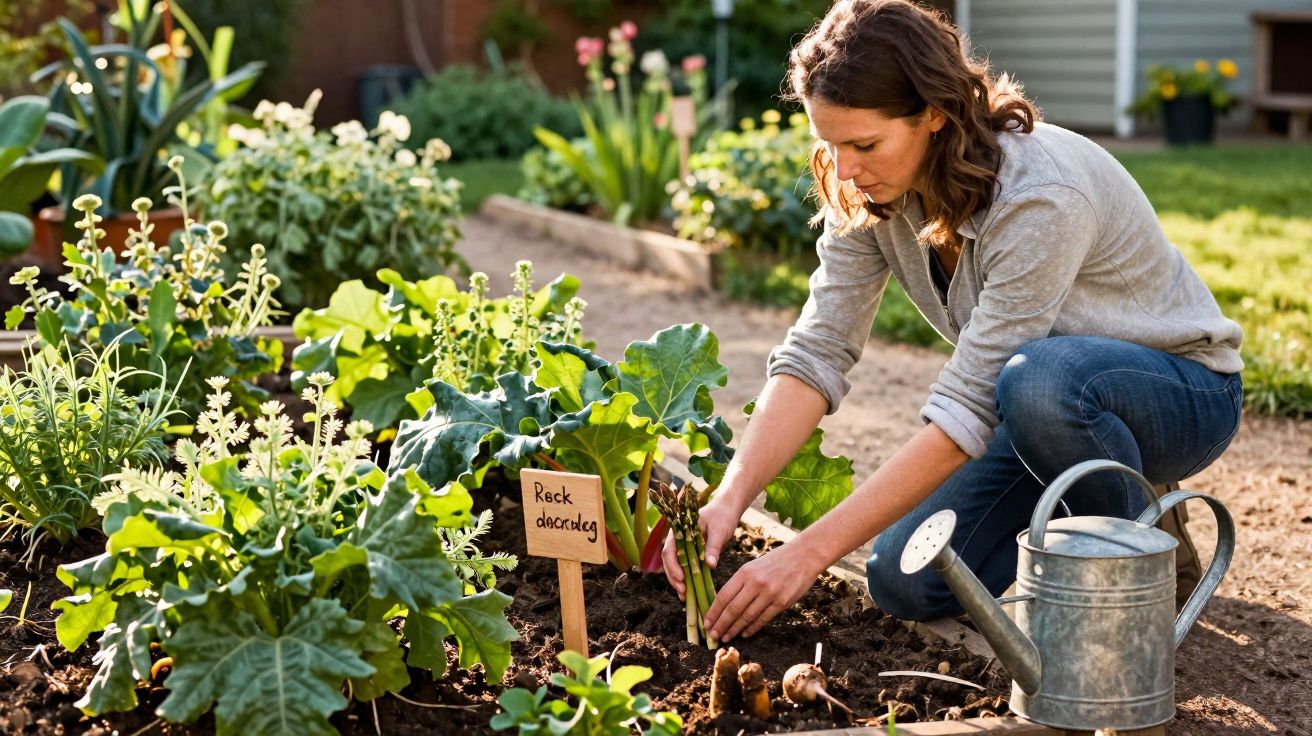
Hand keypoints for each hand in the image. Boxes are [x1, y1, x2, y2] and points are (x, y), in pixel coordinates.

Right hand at [662, 493, 741, 598]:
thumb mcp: (719, 530)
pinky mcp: (691, 554)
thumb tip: (710, 565)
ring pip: (675, 567)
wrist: (727, 510)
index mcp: (680, 530)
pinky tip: (689, 593)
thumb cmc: (722, 516)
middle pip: (669, 561)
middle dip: (674, 578)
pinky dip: (687, 580)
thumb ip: (713, 547)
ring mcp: (684, 547)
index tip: (681, 578)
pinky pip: (685, 568)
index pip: (669, 550)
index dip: (673, 566)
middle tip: (683, 591)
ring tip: (685, 597)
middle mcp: (678, 539)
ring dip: (678, 582)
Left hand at [704, 542, 821, 642]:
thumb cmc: (776, 561)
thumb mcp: (754, 566)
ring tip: (726, 637)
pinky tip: (744, 633)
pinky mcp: (782, 602)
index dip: (713, 612)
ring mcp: (769, 593)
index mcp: (745, 572)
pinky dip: (752, 628)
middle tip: (713, 635)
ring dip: (734, 629)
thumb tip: (724, 603)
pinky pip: (763, 619)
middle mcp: (755, 583)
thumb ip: (740, 583)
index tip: (706, 623)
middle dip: (721, 624)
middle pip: (733, 609)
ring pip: (747, 616)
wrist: (804, 556)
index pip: (724, 596)